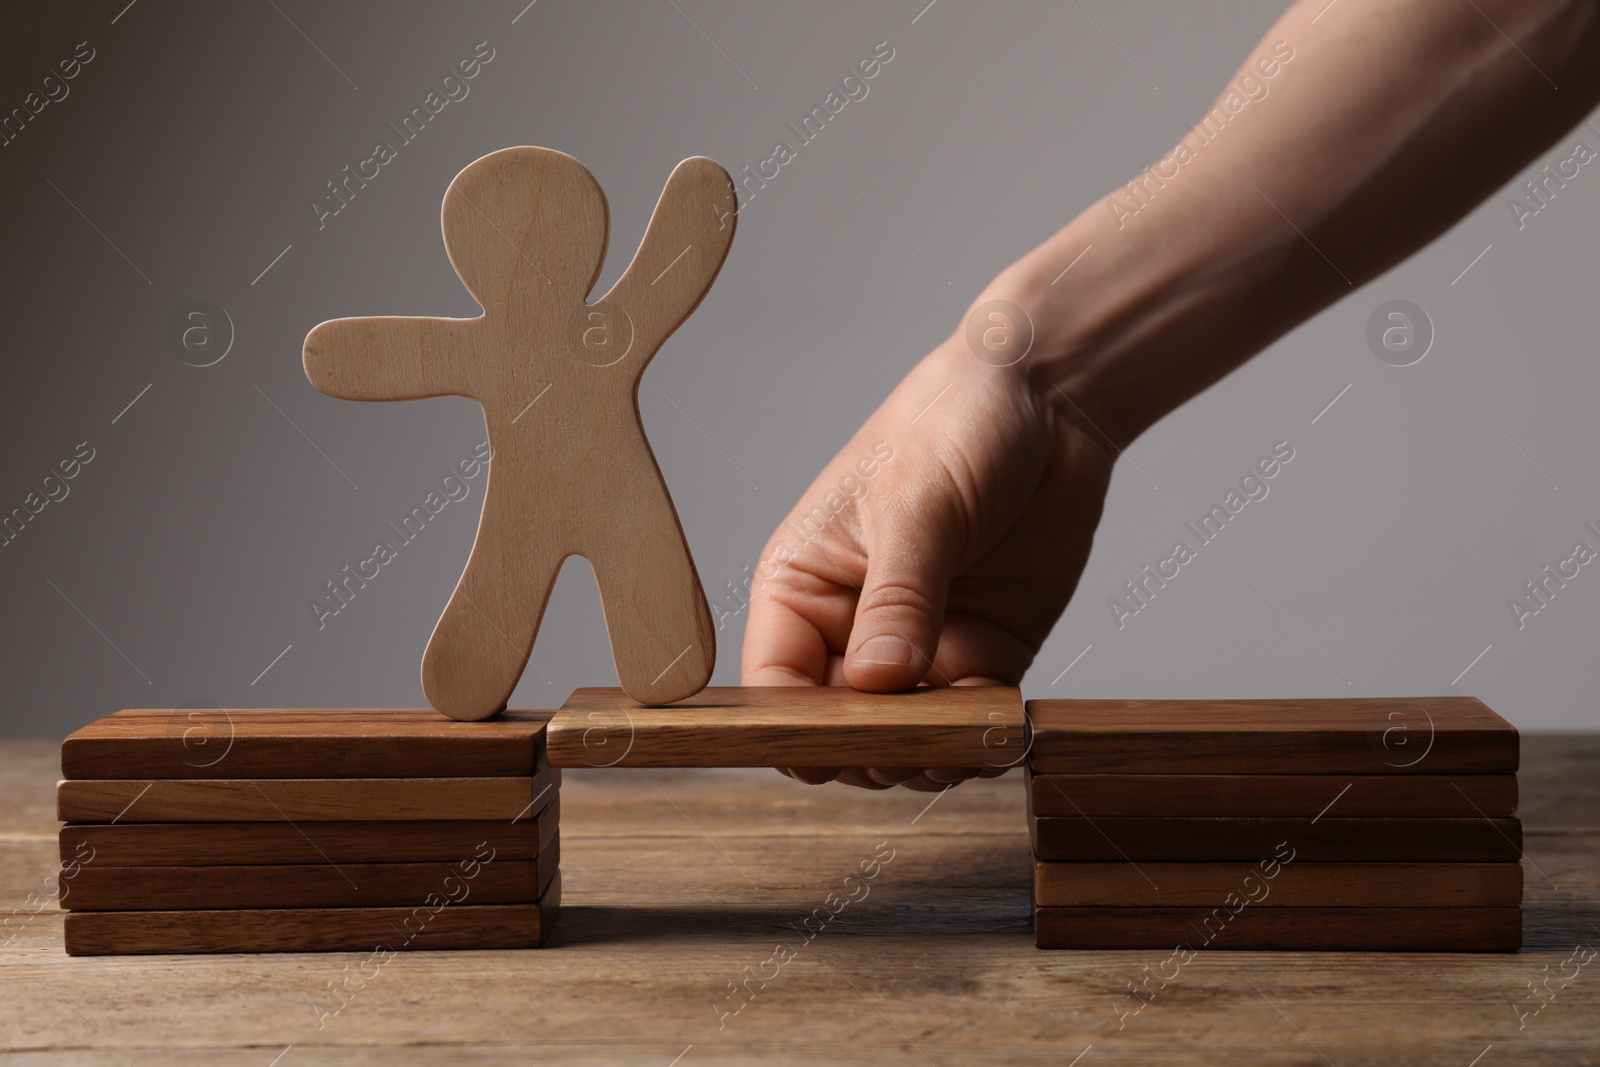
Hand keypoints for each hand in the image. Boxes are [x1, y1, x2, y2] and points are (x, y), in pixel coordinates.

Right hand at [740, 302, 1115, 789]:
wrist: (1053, 398)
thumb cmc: (956, 421)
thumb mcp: (916, 503)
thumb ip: (897, 598)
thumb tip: (878, 684)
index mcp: (799, 585)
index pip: (774, 686)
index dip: (796, 727)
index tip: (841, 742)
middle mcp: (850, 627)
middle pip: (836, 729)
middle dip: (868, 747)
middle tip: (912, 740)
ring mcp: (917, 648)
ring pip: (903, 740)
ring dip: (927, 752)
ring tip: (957, 738)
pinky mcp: (981, 656)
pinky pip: (969, 725)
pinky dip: (979, 740)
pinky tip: (994, 731)